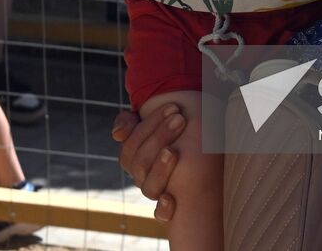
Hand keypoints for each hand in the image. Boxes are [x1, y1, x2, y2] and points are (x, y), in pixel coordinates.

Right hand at [111, 103, 184, 222]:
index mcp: (134, 157)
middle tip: (180, 118)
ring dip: (160, 168)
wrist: (204, 156)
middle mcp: (142, 177)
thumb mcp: (156, 122)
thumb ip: (129, 121)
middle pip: (140, 162)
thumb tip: (118, 133)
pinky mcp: (171, 208)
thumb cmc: (177, 134)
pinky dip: (163, 209)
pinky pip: (160, 215)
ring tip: (175, 150)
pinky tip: (170, 198)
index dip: (150, 124)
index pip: (131, 144)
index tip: (173, 107)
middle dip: (160, 136)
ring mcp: (156, 192)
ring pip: (149, 187)